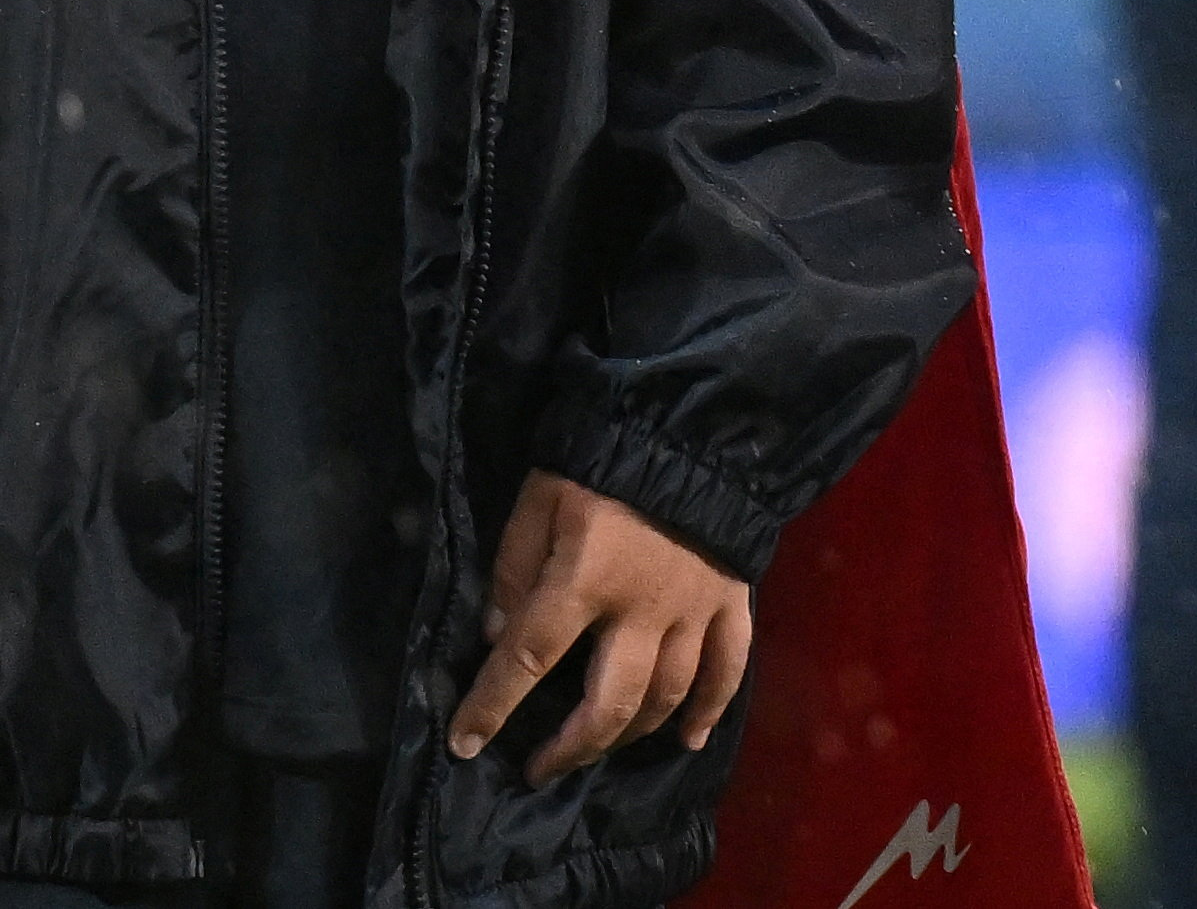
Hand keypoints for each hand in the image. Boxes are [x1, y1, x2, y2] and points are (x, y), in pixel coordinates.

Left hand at [448, 476, 756, 777]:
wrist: (694, 427)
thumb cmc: (603, 461)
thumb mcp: (539, 498)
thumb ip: (513, 566)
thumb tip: (497, 634)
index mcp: (585, 577)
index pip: (528, 657)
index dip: (491, 706)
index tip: (465, 744)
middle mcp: (642, 607)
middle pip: (609, 702)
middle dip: (570, 747)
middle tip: (539, 769)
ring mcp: (694, 609)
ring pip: (666, 695)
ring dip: (627, 735)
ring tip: (596, 750)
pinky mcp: (732, 600)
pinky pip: (730, 666)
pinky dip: (711, 709)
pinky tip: (690, 742)